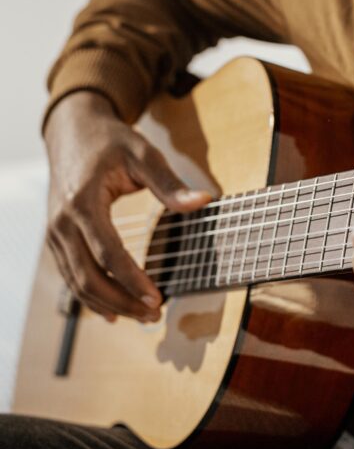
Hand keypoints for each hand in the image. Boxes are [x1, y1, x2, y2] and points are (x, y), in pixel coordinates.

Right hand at [44, 91, 212, 322]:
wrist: (72, 131)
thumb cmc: (111, 142)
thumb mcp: (143, 153)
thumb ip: (170, 183)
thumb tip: (204, 201)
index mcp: (83, 202)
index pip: (108, 253)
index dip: (132, 280)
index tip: (158, 299)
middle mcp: (62, 222)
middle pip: (89, 277)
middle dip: (122, 302)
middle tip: (155, 316)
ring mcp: (55, 233)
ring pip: (77, 283)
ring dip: (108, 305)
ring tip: (143, 317)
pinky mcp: (56, 239)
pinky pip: (71, 277)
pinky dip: (90, 297)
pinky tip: (113, 312)